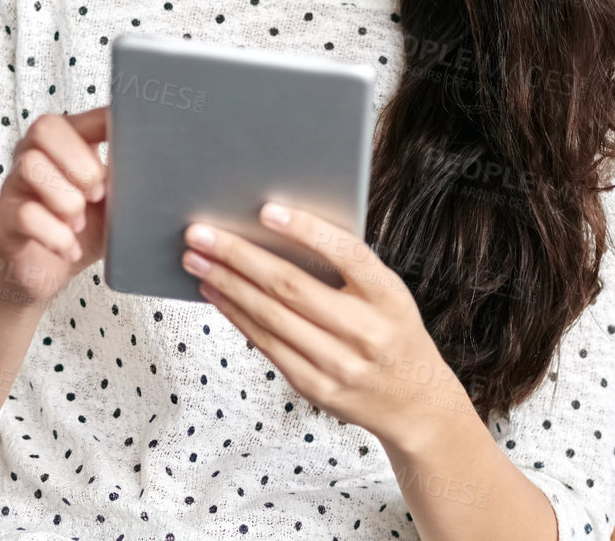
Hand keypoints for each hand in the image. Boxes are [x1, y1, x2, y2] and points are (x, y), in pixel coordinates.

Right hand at [0, 107, 109, 309]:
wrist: (49, 272)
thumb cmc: (84, 229)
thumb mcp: (112, 199)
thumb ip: (125, 173)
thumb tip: (153, 154)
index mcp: (59, 146)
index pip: (74, 116)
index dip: (100, 124)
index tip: (125, 146)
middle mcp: (30, 158)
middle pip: (44, 128)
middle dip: (80, 161)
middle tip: (98, 194)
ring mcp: (13, 189)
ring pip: (31, 167)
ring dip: (67, 199)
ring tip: (79, 223)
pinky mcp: (3, 222)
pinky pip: (26, 215)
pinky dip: (58, 236)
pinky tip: (70, 248)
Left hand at [180, 202, 476, 454]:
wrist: (417, 404)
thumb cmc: (393, 332)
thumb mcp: (387, 294)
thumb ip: (346, 267)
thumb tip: (274, 229)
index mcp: (389, 297)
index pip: (347, 254)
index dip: (306, 230)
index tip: (265, 210)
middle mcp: (367, 332)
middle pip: (291, 287)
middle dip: (238, 256)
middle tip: (200, 233)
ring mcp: (340, 365)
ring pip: (270, 317)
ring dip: (226, 284)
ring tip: (196, 260)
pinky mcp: (316, 388)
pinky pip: (267, 345)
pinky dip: (236, 315)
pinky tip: (216, 294)